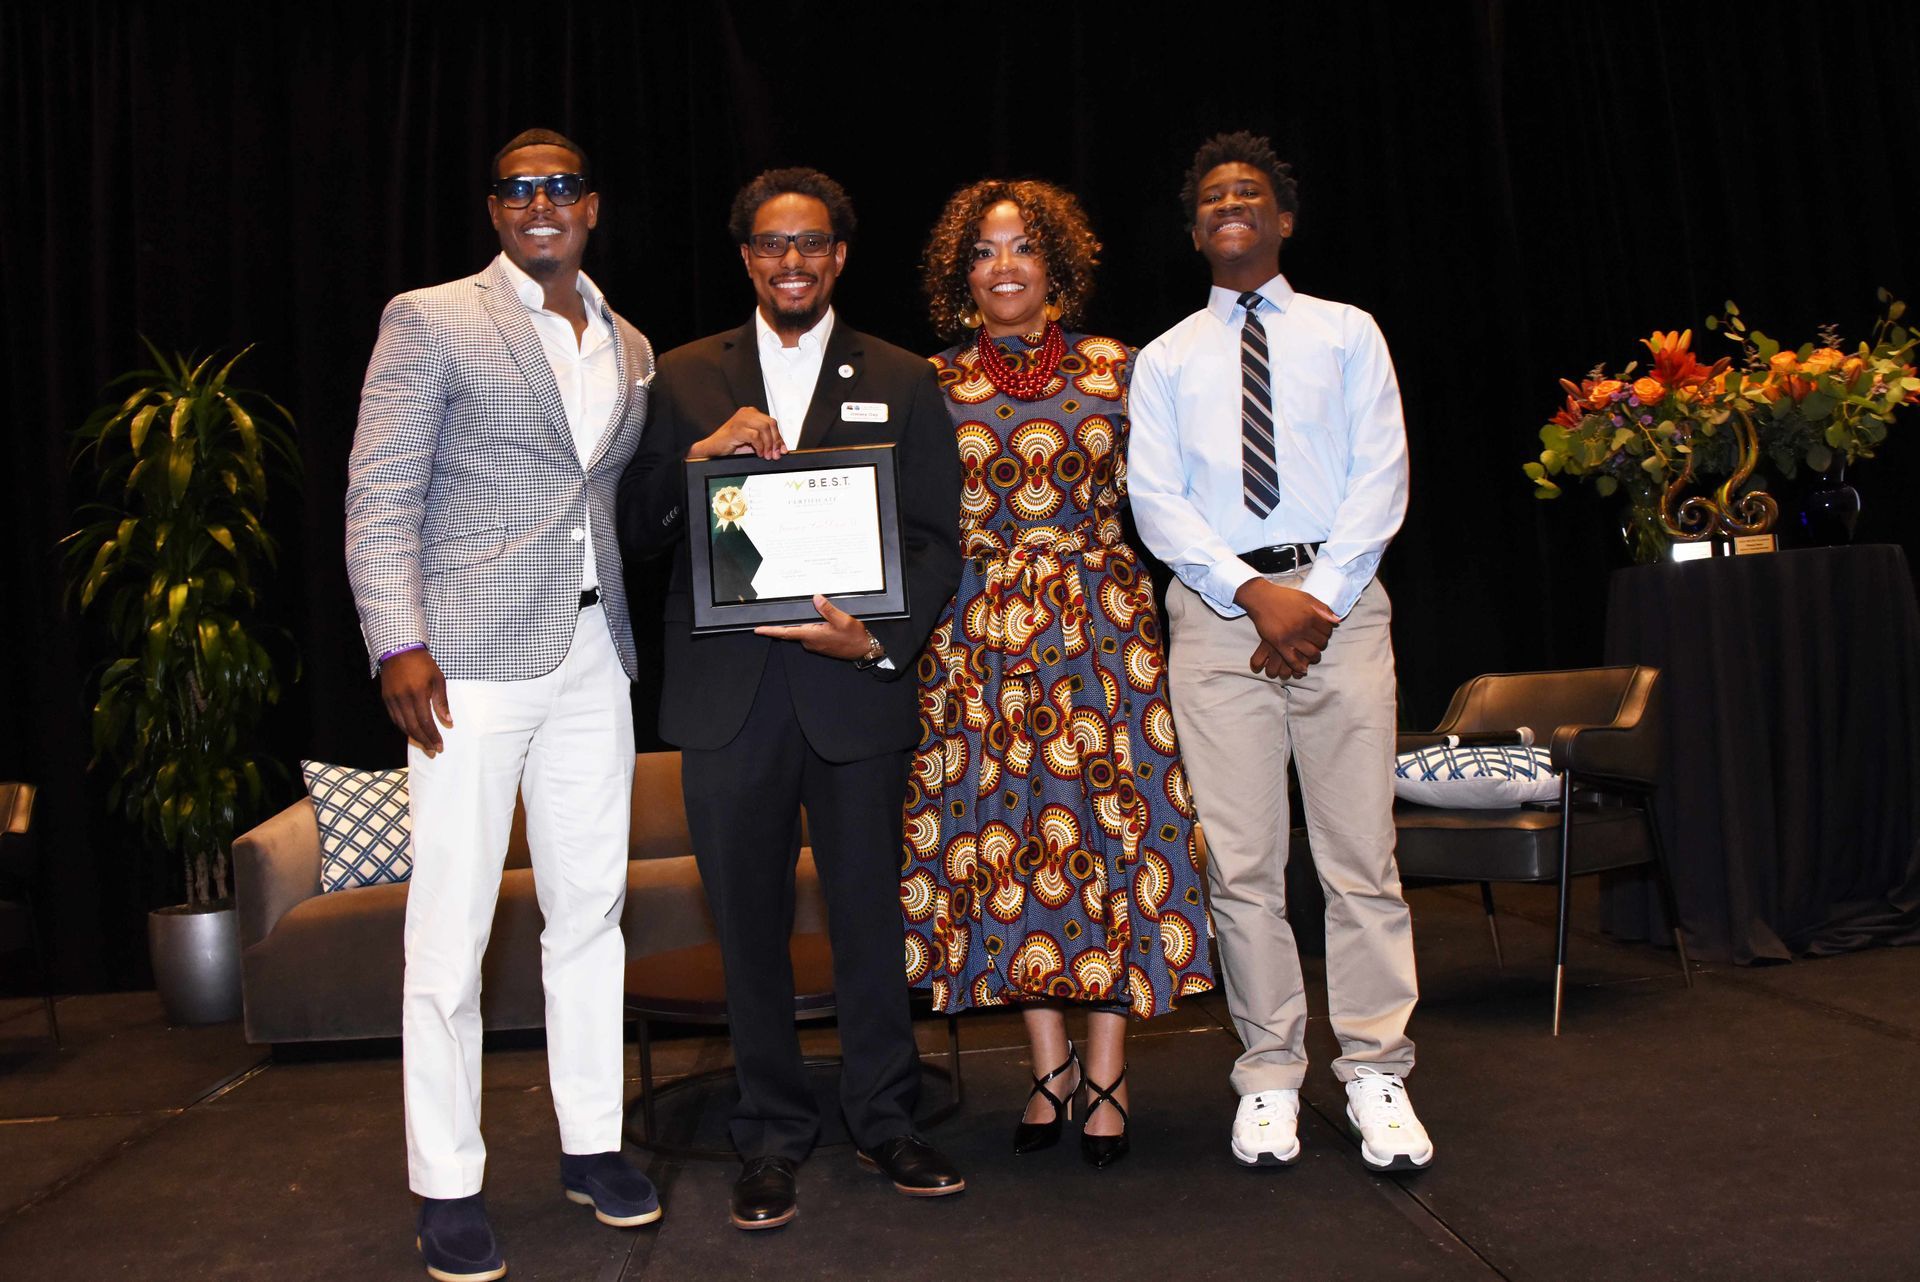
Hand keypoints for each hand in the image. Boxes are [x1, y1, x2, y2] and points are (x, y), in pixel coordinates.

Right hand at [379, 648, 452, 754]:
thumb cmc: (423, 664)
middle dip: (424, 742)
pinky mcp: (386, 698)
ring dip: (414, 737)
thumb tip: (448, 722)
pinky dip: (404, 728)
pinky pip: (395, 719)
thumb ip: (442, 702)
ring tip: (425, 745)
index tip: (440, 746)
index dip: (433, 736)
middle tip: (433, 751)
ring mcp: (392, 699)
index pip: (425, 722)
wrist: (400, 650)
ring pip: (402, 725)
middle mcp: (402, 699)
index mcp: (417, 694)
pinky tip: (412, 732)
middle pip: (413, 727)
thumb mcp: (438, 679)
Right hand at [690, 407, 785, 460]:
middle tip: (775, 454)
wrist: (712, 449)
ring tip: (766, 455)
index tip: (782, 450)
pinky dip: (759, 446)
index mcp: (751, 413)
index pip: (771, 422)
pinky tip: (758, 453)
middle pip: (770, 424)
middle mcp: (746, 413)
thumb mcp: (752, 443)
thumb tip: (780, 449)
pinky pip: (755, 436)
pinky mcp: (735, 429)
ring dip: (768, 445)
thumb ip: (766, 442)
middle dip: (775, 441)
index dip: (779, 437)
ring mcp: (740, 419)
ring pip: (764, 428)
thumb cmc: (730, 445)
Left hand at [754, 594, 876, 660]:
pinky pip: (809, 634)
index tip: (758, 630)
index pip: (786, 632)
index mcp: (812, 635)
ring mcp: (814, 644)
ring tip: (802, 614)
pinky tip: (816, 621)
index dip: (770, 631)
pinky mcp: (819, 644)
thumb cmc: (853, 638)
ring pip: (801, 631)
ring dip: (799, 624)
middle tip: (773, 616)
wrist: (863, 650)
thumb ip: (827, 609)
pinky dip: (807, 627)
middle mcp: (810, 642)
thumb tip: (816, 598)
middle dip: (783, 624)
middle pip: (791, 631)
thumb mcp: (842, 620)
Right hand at [1234, 578, 1341, 679]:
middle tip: (1318, 645)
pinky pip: (1292, 660)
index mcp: (1311, 615)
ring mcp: (1291, 636)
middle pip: (1321, 643)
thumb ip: (1323, 609)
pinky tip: (1303, 669)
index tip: (1323, 634)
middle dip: (1322, 645)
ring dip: (1315, 657)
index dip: (1328, 634)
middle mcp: (1303, 626)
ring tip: (1313, 656)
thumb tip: (1337, 621)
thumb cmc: (1284, 597)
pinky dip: (1299, 667)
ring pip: (1311, 653)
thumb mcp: (1306, 598)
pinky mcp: (1279, 643)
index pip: (1327, 630)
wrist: (1261, 598)